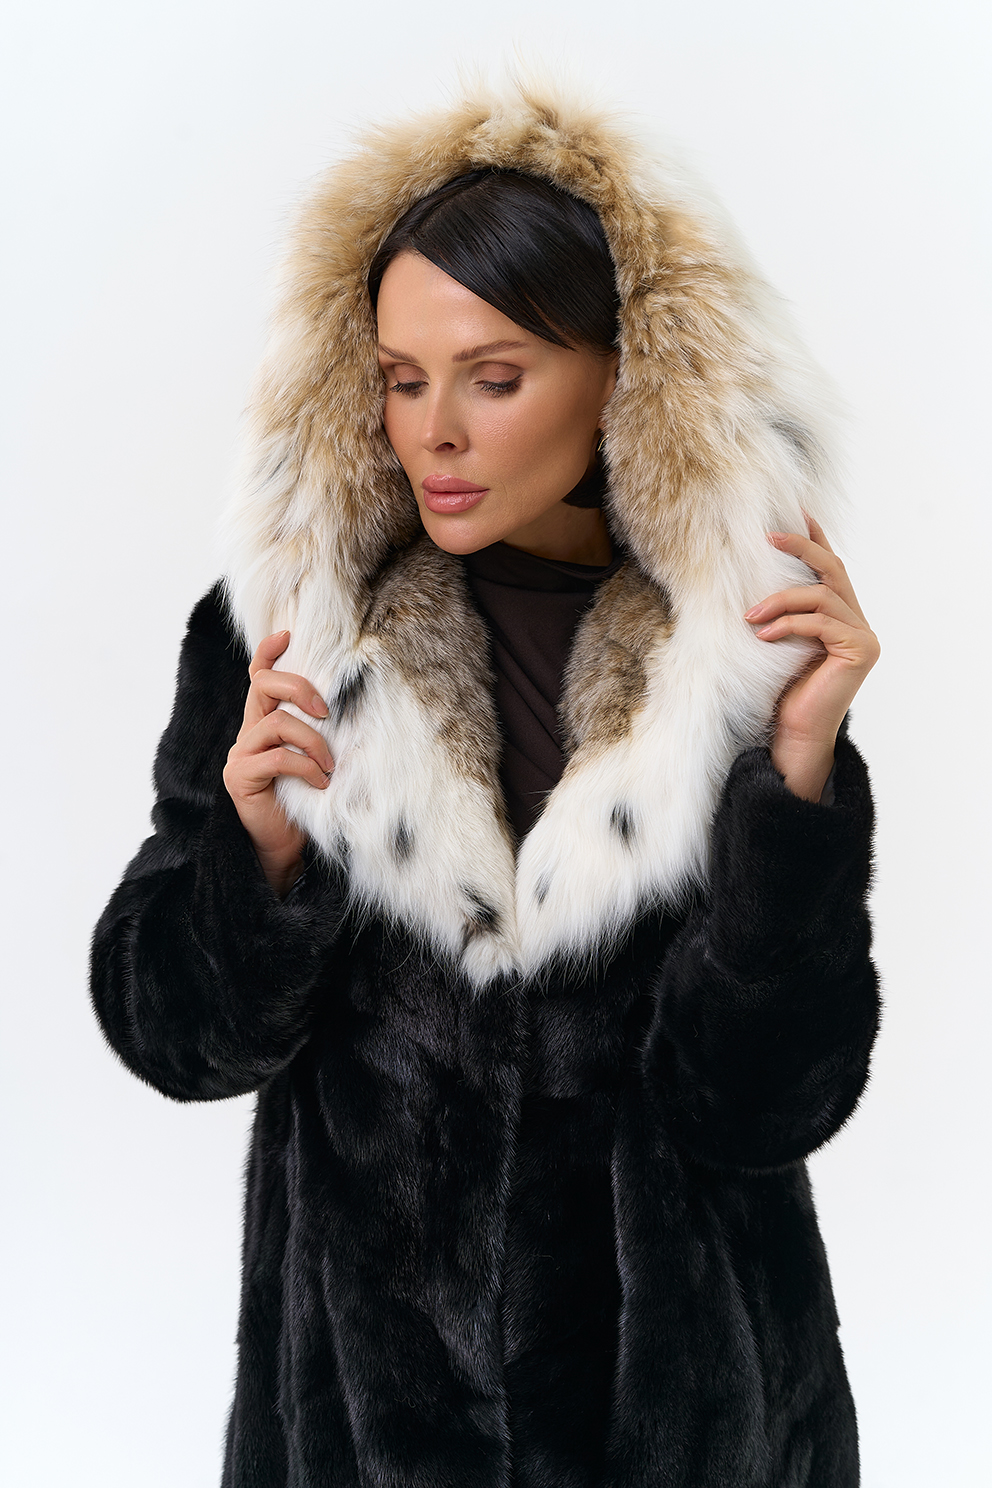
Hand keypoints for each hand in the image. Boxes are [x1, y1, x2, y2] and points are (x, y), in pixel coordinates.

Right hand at [223, 631, 333, 894]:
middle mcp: (248, 734)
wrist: (285, 849)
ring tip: (329, 765)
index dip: (268, 653)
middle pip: (262, 687)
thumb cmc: (307, 802)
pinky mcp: (241, 778)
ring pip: (275, 723)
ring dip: (311, 740)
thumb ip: (323, 734)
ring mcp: (241, 755)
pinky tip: (320, 782)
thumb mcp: (318, 760)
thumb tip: (357, 709)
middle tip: (325, 710)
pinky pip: (275, 758)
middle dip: (298, 688)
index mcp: (265, 724)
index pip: (259, 678)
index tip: (286, 634)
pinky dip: (304, 767)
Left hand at [744, 517, 879, 802]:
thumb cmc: (783, 691)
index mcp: (841, 616)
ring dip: (781, 600)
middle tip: (766, 538)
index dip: (814, 538)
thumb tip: (754, 576)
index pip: (830, 567)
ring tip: (750, 615)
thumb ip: (783, 610)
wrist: (795, 734)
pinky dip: (788, 625)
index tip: (795, 512)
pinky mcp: (859, 651)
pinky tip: (763, 636)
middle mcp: (858, 622)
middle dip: (801, 548)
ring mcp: (863, 636)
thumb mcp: (779, 640)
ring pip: (821, 596)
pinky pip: (820, 624)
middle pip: (832, 569)